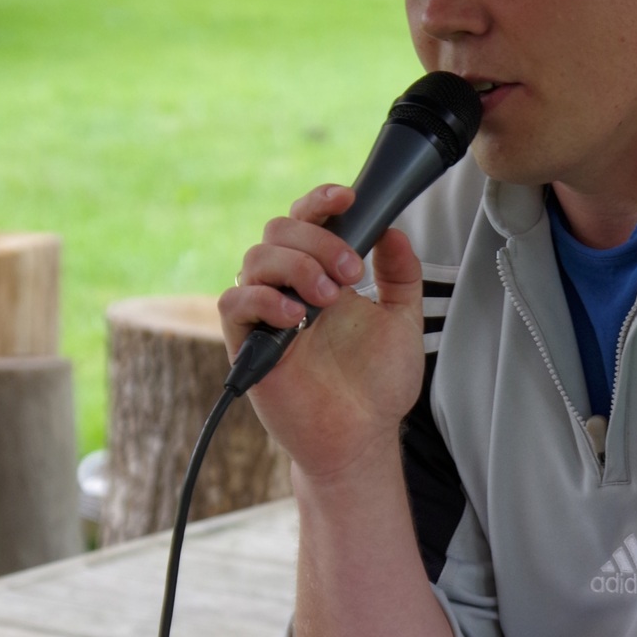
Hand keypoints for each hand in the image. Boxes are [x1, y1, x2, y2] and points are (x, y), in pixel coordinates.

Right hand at [217, 184, 424, 480]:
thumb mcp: (403, 320)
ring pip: (254, 259)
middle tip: (351, 271)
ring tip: (330, 299)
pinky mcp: (246, 346)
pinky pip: (234, 304)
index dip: (320, 200)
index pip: (305, 220)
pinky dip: (263, 299)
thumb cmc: (377, 386)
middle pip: (278, 230)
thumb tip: (394, 230)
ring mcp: (264, 315)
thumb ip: (401, 275)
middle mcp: (288, 288)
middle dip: (318, 239)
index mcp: (320, 275)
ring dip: (296, 266)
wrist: (362, 438)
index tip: (348, 198)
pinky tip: (297, 317)